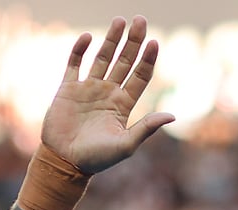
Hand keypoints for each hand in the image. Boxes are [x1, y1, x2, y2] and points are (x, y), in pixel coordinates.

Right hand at [40, 16, 174, 173]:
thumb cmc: (97, 159)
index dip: (147, 59)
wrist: (65, 162)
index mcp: (123, 105)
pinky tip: (88, 37)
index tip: (155, 43)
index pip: (140, 76)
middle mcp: (108, 93)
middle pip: (124, 61)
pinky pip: (75, 64)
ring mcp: (88, 89)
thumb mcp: (126, 145)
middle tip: (140, 20)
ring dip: (111, 40)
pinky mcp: (68, 89)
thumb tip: (173, 116)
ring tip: (120, 21)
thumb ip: (147, 128)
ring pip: (102, 57)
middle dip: (133, 41)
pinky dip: (80, 50)